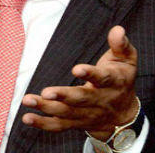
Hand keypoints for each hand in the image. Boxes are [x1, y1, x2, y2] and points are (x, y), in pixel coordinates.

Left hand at [21, 25, 137, 138]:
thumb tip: (117, 29)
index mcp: (113, 82)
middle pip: (81, 99)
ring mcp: (87, 114)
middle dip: (63, 96)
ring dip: (46, 108)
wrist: (124, 114)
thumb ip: (121, 44)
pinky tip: (27, 117)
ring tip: (28, 100)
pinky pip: (59, 126)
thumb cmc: (121, 78)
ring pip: (66, 113)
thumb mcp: (127, 60)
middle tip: (46, 92)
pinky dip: (42, 123)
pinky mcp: (76, 123)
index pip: (103, 78)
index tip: (76, 69)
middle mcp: (100, 100)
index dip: (90, 74)